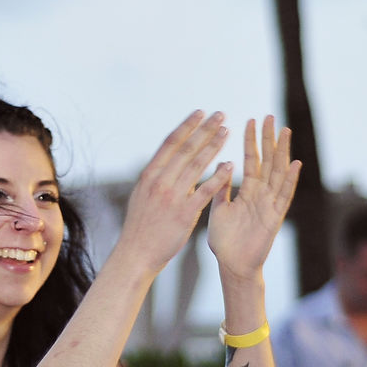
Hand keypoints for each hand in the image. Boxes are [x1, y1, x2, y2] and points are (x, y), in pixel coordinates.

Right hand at [112, 112, 230, 276]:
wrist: (136, 253)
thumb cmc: (141, 226)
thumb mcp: (142, 196)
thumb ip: (156, 178)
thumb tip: (168, 161)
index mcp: (149, 175)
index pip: (171, 143)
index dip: (187, 126)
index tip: (200, 113)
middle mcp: (159, 182)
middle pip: (186, 149)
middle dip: (205, 129)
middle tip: (221, 114)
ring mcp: (172, 197)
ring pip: (196, 165)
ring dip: (213, 146)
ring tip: (226, 132)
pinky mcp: (184, 213)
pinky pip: (205, 191)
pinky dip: (218, 176)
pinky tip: (230, 165)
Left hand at [207, 116, 299, 279]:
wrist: (233, 266)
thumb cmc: (225, 241)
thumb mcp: (219, 209)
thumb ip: (222, 189)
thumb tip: (221, 164)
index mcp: (247, 192)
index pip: (252, 160)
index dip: (251, 141)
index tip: (251, 120)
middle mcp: (261, 194)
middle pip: (268, 161)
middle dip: (269, 139)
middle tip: (270, 116)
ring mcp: (270, 204)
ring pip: (278, 173)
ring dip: (282, 152)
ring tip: (285, 131)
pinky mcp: (275, 217)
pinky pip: (284, 196)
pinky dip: (290, 180)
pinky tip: (295, 163)